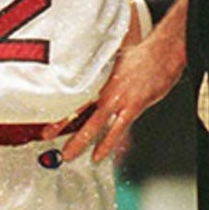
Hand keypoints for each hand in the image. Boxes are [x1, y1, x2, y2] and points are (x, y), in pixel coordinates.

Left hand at [45, 2, 186, 162]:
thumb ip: (100, 68)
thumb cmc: (141, 55)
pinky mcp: (132, 108)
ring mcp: (118, 100)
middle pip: (78, 111)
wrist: (161, 53)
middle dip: (61, 126)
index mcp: (98, 77)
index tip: (47, 114)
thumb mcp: (113, 58)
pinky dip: (106, 144)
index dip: (58, 107)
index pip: (73, 95)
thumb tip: (89, 67)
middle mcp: (104, 90)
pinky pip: (117, 130)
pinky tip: (98, 156)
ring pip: (94, 124)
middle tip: (47, 137)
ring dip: (80, 141)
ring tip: (68, 154)